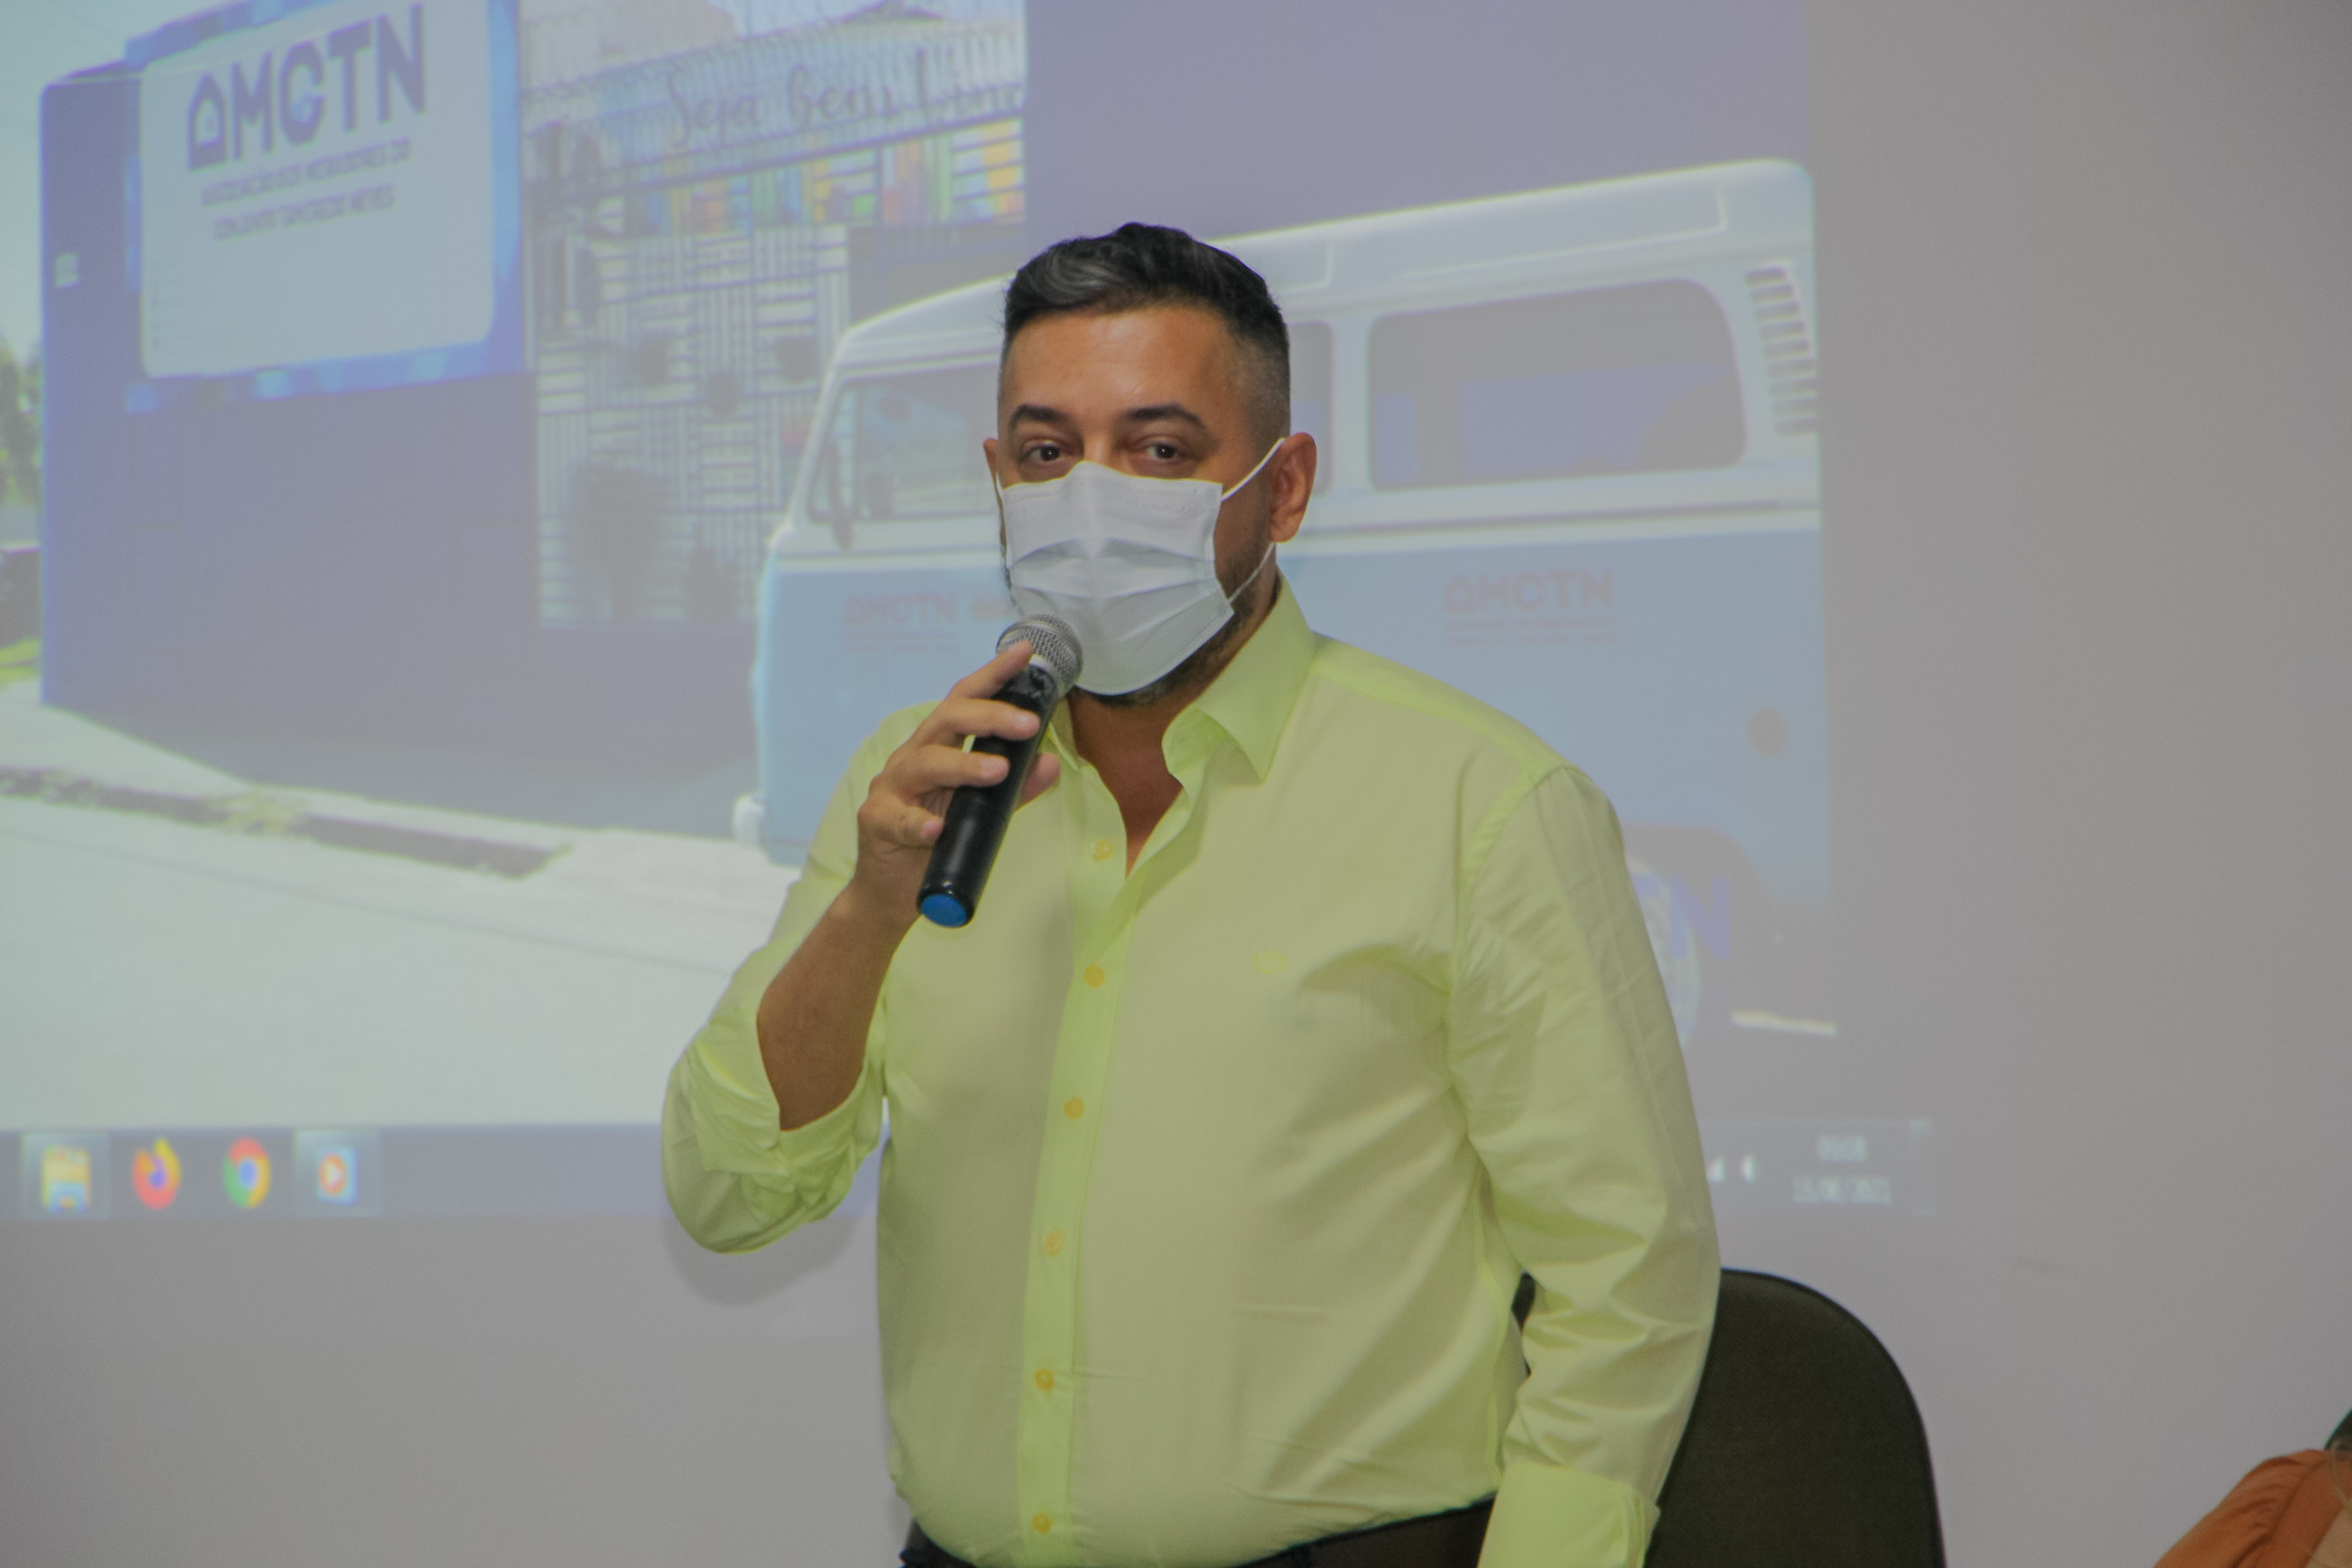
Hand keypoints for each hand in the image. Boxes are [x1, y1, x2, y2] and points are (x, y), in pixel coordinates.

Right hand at [839, 642, 1064, 928]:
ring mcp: (890, 788)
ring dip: (962, 765)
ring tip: (997, 772)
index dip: (992, 675)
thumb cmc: (935, 842)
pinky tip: (937, 829)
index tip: (1023, 654)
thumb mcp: (980, 814)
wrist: (889, 891)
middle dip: (989, 716)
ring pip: (923, 764)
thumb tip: (1050, 763)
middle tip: (1027, 723)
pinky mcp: (876, 822)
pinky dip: (918, 823)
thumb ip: (1013, 791)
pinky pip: (898, 819)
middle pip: (945, 721)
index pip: (964, 702)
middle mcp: (912, 758)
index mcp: (937, 748)